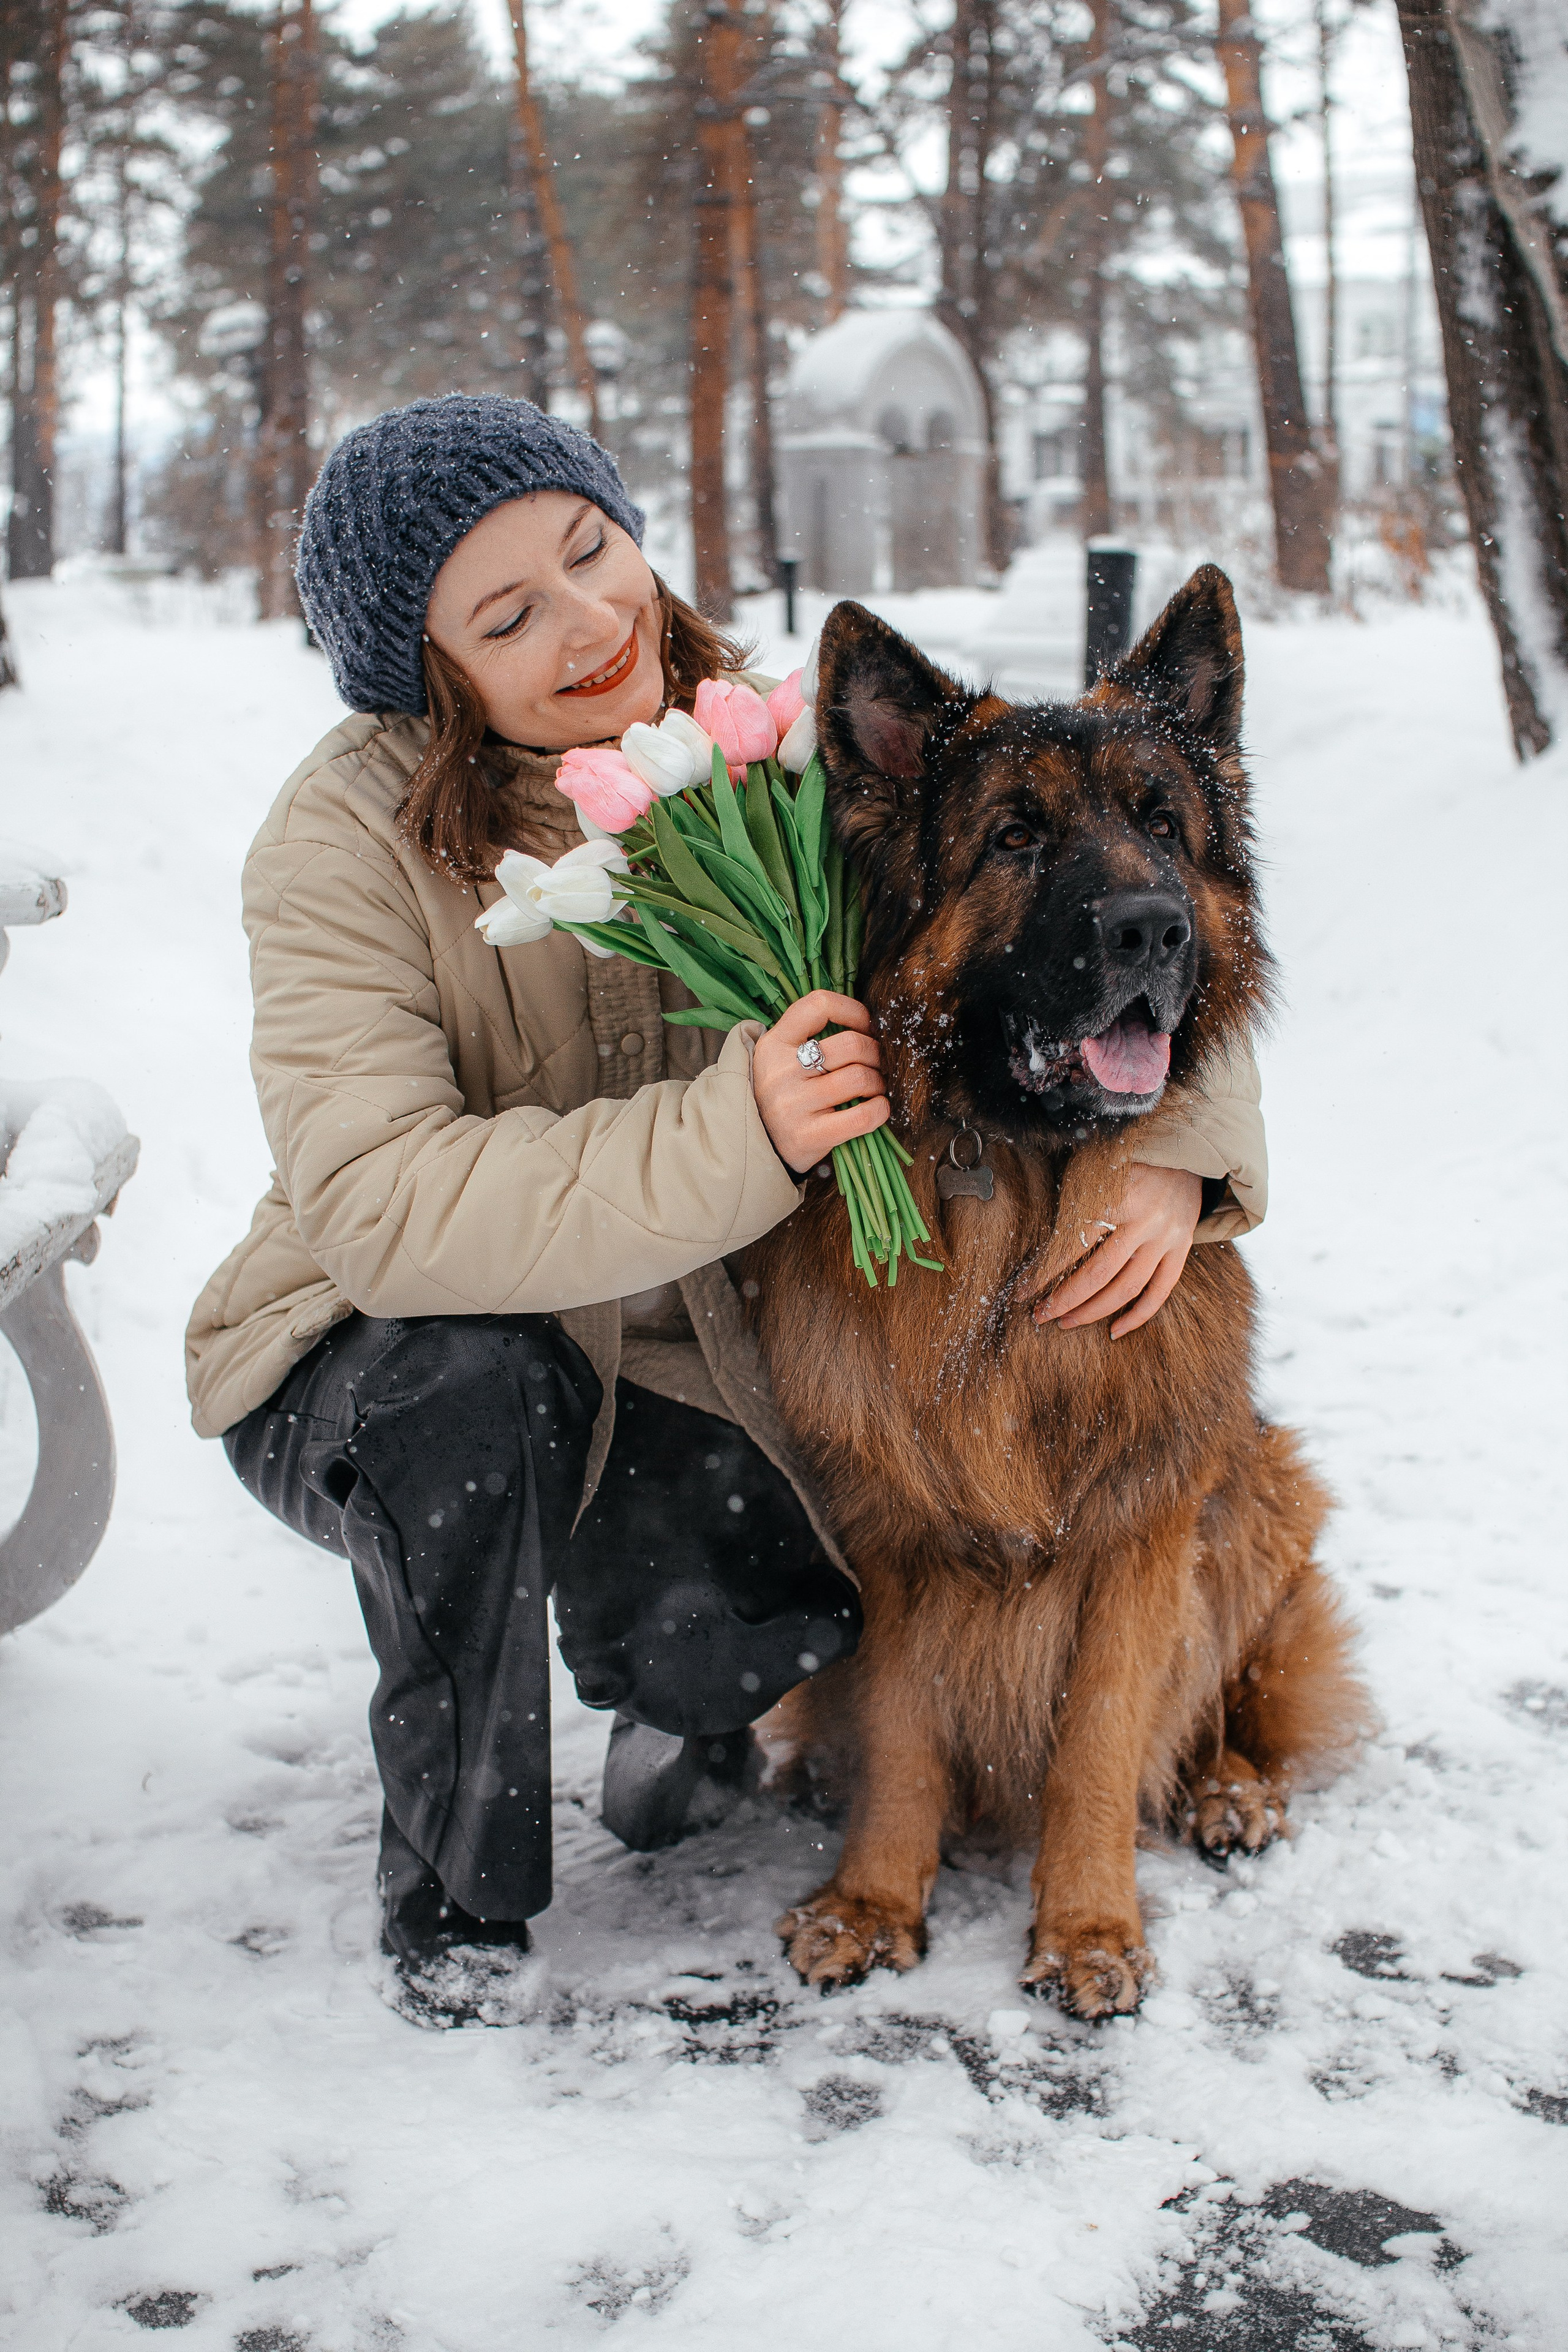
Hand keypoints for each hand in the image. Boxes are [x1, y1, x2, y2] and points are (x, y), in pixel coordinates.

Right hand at [753, 991, 889, 1174]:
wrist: (759, 1148)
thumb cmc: (785, 1095)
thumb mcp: (782, 1058)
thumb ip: (811, 1036)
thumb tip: (869, 1024)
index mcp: (774, 1043)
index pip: (819, 1005)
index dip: (854, 1010)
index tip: (867, 1026)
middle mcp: (780, 1071)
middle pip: (851, 1044)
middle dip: (876, 1053)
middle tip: (877, 1064)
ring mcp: (792, 1105)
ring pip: (860, 1078)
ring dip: (879, 1083)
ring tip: (874, 1088)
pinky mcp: (806, 1136)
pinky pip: (862, 1116)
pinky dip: (880, 1110)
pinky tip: (878, 1108)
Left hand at [1031, 1164, 1202, 1338]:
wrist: (1182, 1150)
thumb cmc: (1124, 1158)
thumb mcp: (1091, 1167)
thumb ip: (1071, 1200)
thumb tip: (1038, 1243)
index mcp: (1115, 1197)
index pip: (1071, 1245)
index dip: (1043, 1273)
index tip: (1020, 1292)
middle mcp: (1143, 1221)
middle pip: (1098, 1274)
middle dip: (1064, 1300)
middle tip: (1040, 1316)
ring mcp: (1165, 1238)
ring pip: (1127, 1288)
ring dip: (1093, 1311)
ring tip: (1066, 1323)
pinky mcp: (1181, 1249)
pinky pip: (1160, 1292)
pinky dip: (1138, 1316)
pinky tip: (1115, 1331)